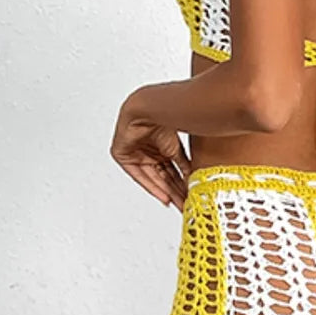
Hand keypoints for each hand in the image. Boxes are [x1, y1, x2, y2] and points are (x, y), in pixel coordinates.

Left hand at [110, 89, 191, 212]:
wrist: (148, 109)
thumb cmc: (162, 119)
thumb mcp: (176, 149)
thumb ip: (183, 166)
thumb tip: (192, 180)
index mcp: (159, 148)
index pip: (170, 171)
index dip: (180, 185)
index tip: (188, 196)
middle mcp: (147, 152)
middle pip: (162, 178)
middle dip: (174, 192)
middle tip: (185, 205)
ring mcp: (135, 154)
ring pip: (153, 179)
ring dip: (166, 193)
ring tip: (178, 204)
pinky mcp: (122, 155)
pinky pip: (138, 176)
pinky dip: (152, 187)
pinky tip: (164, 197)